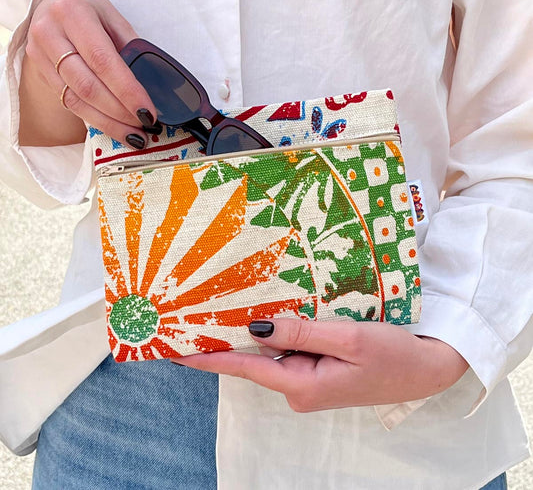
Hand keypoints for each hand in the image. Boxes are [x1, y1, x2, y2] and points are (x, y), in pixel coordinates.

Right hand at [20, 0, 156, 147]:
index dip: (127, 91)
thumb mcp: (113, 18)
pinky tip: (117, 129)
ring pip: (77, 100)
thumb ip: (131, 48)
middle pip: (88, 85)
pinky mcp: (40, 73)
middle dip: (120, 112)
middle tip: (145, 126)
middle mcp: (49, 33)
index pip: (103, 61)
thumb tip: (155, 87)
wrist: (53, 7)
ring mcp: (39, 55)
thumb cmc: (90, 12)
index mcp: (73, 12)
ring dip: (110, 123)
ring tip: (135, 136)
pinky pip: (70, 104)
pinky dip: (97, 120)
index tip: (148, 112)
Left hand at [173, 319, 468, 411]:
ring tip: (230, 307)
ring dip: (256, 332)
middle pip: (256, 360)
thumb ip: (300, 333)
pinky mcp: (320, 370)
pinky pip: (291, 349)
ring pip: (274, 352)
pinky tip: (273, 316)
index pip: (245, 368)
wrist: (426, 368)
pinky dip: (280, 333)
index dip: (209, 357)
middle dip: (229, 337)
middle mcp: (299, 387)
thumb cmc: (392, 355)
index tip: (176, 351)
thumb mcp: (347, 339)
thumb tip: (256, 328)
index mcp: (302, 385)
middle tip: (199, 313)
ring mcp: (309, 380)